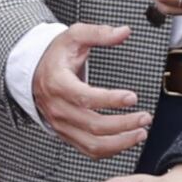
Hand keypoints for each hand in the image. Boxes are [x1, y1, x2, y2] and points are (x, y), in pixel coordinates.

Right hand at [33, 23, 149, 159]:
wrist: (37, 72)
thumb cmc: (57, 55)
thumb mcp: (75, 36)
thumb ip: (99, 33)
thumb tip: (123, 32)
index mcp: (58, 84)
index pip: (85, 98)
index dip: (110, 100)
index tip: (132, 97)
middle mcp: (58, 108)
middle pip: (93, 125)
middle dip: (123, 124)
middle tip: (145, 118)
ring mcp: (61, 125)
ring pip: (92, 144)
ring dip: (120, 143)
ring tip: (141, 133)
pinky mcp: (66, 134)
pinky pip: (88, 150)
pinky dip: (110, 150)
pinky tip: (127, 140)